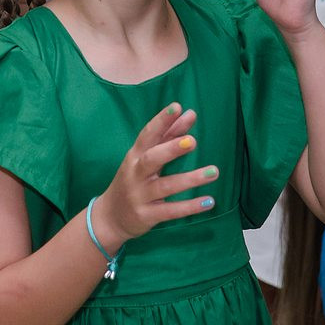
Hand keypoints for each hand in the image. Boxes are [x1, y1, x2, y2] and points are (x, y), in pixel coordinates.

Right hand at [98, 103, 216, 244]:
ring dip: (190, 179)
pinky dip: (190, 206)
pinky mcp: (147, 215)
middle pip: (152, 159)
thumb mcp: (144, 159)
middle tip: (193, 141)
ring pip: (166, 186)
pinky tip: (209, 201)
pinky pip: (170, 210)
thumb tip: (189, 113)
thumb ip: (167, 137)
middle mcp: (135, 173)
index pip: (147, 135)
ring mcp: (140, 195)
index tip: (177, 107)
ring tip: (214, 171)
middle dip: (171, 149)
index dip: (161, 121)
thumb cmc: (132, 181)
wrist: (110, 217)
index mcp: (135, 156)